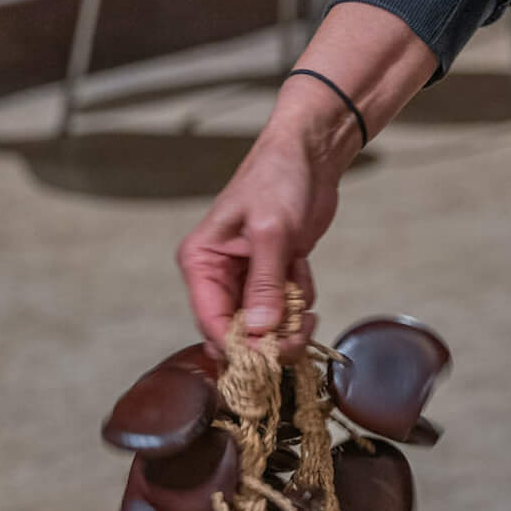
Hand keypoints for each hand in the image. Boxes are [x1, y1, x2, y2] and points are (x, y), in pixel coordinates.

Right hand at [175, 82, 358, 350]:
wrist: (310, 155)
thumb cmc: (279, 179)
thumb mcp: (272, 232)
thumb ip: (266, 284)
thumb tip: (260, 331)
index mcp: (201, 261)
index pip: (211, 322)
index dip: (240, 345)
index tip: (271, 354)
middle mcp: (218, 275)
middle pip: (238, 332)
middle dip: (270, 338)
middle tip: (300, 330)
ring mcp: (246, 277)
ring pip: (264, 325)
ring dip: (289, 318)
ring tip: (303, 291)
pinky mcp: (273, 275)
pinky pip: (285, 307)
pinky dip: (300, 298)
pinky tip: (302, 268)